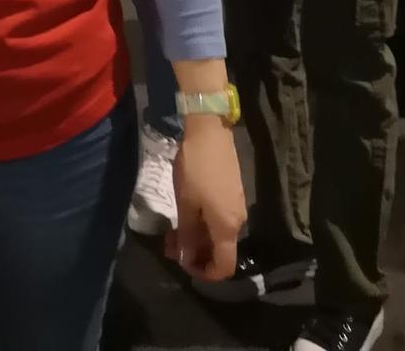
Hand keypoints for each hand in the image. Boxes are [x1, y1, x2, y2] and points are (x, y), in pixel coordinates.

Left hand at [166, 118, 245, 282]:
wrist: (210, 131)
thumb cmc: (195, 168)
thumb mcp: (185, 204)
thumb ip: (187, 235)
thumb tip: (186, 259)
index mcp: (228, 228)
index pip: (224, 266)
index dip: (205, 273)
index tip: (183, 264)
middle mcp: (237, 221)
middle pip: (219, 250)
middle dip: (194, 252)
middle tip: (167, 244)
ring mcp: (235, 205)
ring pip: (216, 233)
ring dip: (195, 237)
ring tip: (170, 230)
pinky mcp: (231, 191)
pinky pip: (217, 218)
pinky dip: (201, 223)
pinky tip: (184, 214)